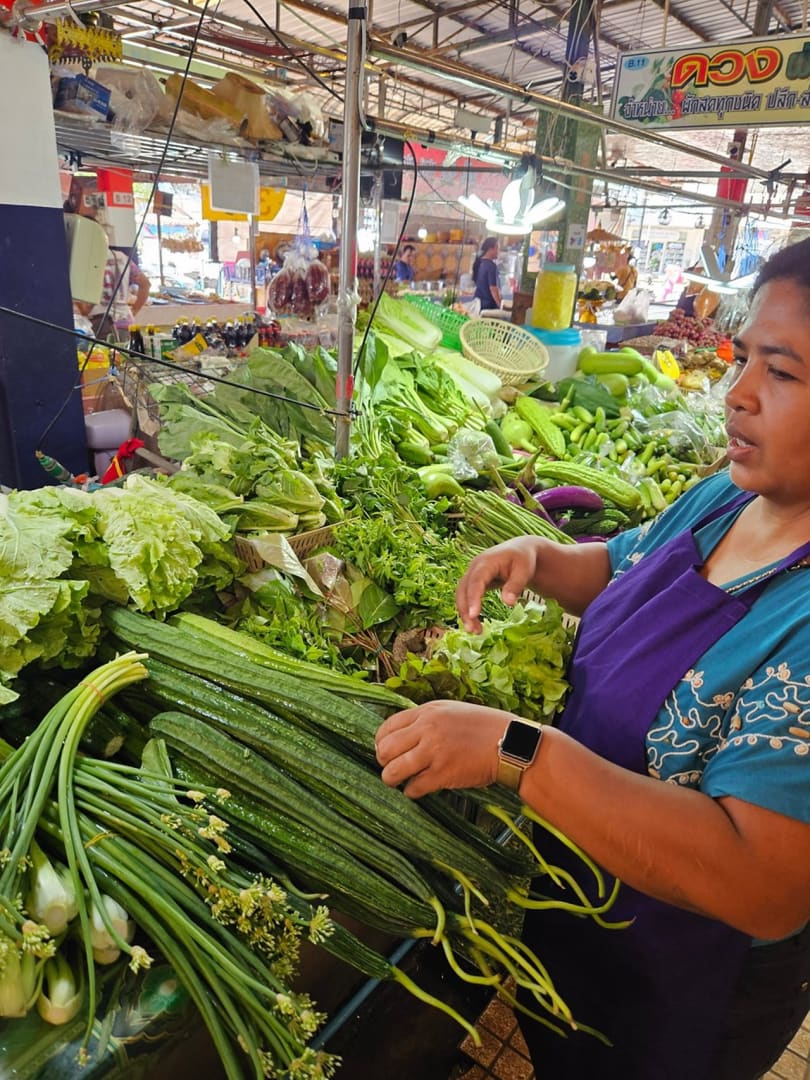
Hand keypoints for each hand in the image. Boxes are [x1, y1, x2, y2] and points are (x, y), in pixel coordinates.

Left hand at [375, 700, 512, 798]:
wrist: (510, 743)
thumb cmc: (482, 727)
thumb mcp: (451, 711)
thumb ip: (425, 720)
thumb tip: (401, 735)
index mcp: (427, 712)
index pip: (387, 727)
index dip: (381, 742)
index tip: (384, 751)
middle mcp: (427, 729)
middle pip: (385, 750)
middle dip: (383, 762)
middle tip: (391, 768)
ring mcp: (434, 752)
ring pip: (393, 771)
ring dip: (392, 779)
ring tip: (399, 781)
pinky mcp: (443, 774)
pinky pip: (413, 788)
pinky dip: (412, 791)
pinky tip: (419, 789)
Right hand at [456, 537, 542, 632]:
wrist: (520, 551)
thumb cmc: (523, 559)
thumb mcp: (524, 571)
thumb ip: (515, 586)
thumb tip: (508, 603)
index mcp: (486, 562)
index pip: (476, 580)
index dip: (473, 597)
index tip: (474, 615)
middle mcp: (474, 568)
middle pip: (463, 589)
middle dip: (465, 610)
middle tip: (473, 630)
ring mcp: (472, 575)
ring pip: (462, 595)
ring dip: (465, 613)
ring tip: (475, 631)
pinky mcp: (474, 582)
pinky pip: (466, 597)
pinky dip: (469, 610)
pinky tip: (476, 624)